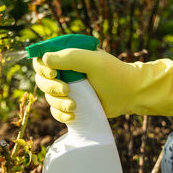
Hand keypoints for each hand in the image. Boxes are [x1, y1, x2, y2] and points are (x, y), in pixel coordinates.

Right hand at [34, 48, 172, 122]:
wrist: (131, 94)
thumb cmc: (114, 73)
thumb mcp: (93, 61)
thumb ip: (69, 57)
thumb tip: (44, 58)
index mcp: (67, 58)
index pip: (42, 60)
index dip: (42, 68)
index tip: (54, 74)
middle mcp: (64, 73)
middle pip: (42, 81)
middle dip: (51, 88)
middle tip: (67, 90)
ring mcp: (67, 90)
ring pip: (48, 98)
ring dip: (58, 103)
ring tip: (74, 106)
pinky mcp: (71, 105)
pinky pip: (56, 112)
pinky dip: (61, 115)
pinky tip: (73, 116)